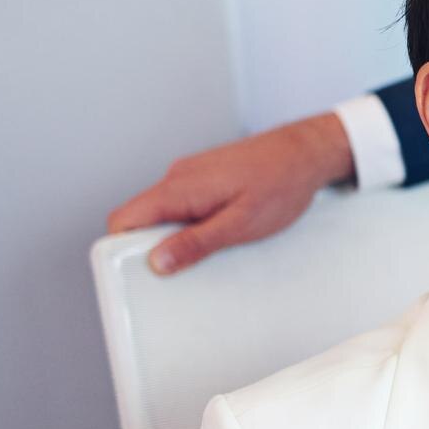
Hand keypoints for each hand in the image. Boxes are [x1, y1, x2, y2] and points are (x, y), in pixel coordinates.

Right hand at [106, 113, 354, 274]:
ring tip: (210, 252)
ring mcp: (190, 176)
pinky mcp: (205, 178)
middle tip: (183, 271)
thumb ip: (197, 243)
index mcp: (178, 188)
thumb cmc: (281, 184)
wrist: (307, 152)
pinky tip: (221, 234)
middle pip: (141, 219)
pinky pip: (184, 205)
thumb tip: (156, 262)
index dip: (122, 249)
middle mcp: (177, 178)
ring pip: (164, 213)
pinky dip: (193, 223)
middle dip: (153, 248)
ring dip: (177, 236)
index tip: (139, 275)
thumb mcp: (241, 224)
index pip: (123, 219)